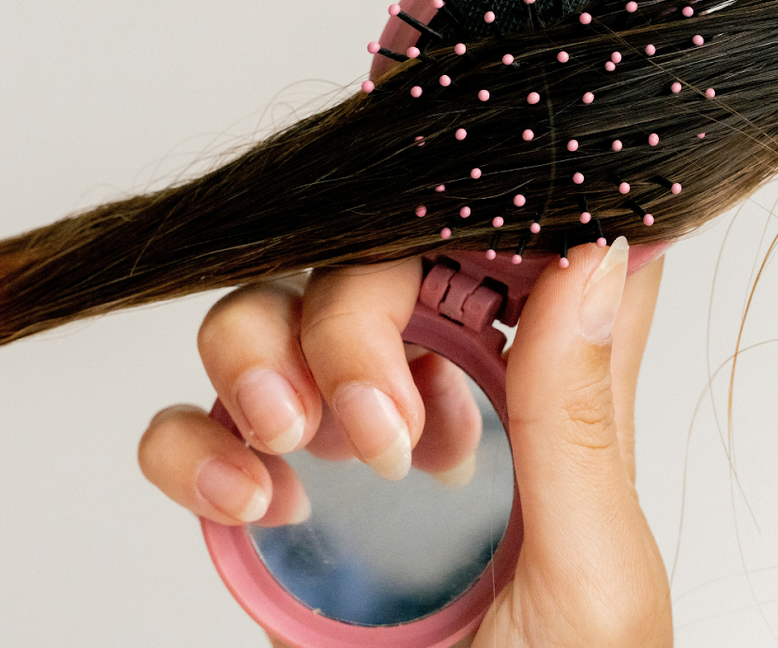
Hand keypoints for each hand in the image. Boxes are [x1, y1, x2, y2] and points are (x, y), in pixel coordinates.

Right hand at [138, 239, 671, 647]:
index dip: (475, 210)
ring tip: (296, 450)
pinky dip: (190, 441)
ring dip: (258, 355)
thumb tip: (588, 252)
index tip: (446, 223)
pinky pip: (187, 424)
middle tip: (376, 430)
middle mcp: (437, 397)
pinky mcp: (261, 501)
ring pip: (264, 313)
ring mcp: (341, 445)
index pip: (506, 247)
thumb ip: (575, 413)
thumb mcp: (590, 567)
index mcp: (541, 394)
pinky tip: (248, 500)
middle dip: (350, 318)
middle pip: (366, 262)